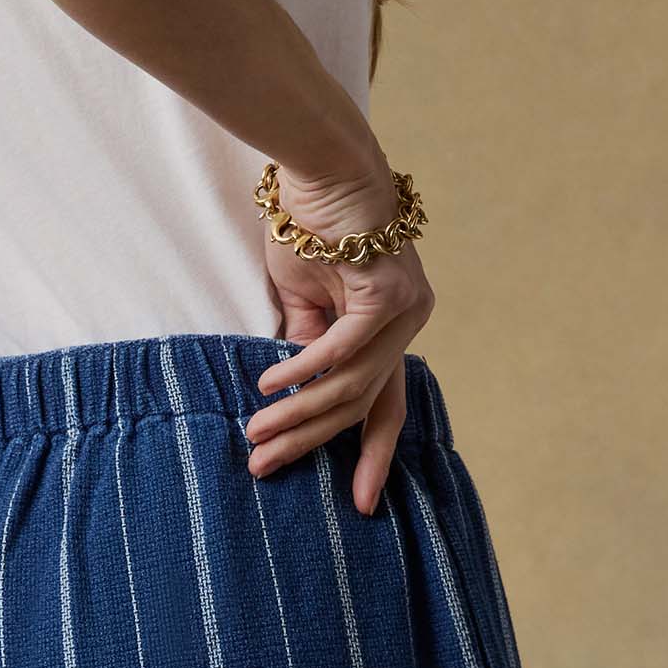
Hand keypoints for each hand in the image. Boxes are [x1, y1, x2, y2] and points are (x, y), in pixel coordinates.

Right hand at [243, 155, 434, 516]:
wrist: (320, 162)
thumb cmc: (309, 222)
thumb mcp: (304, 297)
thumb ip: (307, 346)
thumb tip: (293, 396)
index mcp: (395, 328)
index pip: (388, 405)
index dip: (375, 456)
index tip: (362, 505)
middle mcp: (411, 321)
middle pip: (364, 405)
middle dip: (313, 444)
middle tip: (267, 471)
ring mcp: (406, 308)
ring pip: (350, 385)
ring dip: (298, 415)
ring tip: (256, 436)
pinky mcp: (387, 293)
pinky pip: (340, 351)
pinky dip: (301, 374)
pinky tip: (268, 389)